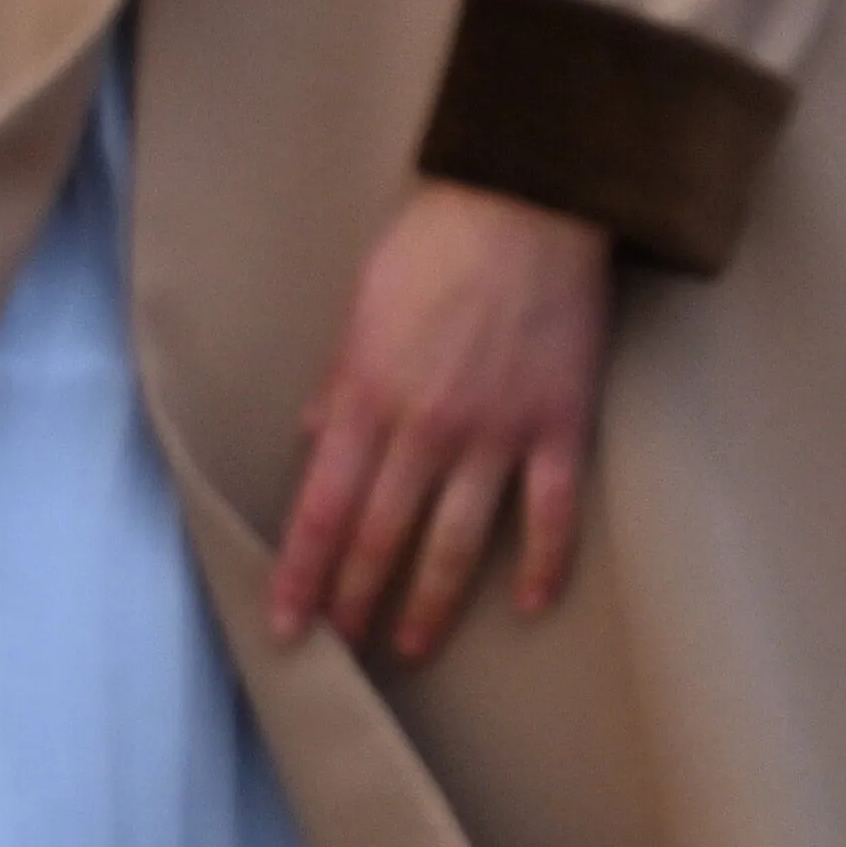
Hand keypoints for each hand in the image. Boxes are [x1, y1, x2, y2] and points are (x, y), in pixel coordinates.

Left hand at [266, 181, 615, 660]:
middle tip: (342, 647)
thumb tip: (312, 438)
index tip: (286, 625)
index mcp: (369, 395)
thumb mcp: (362, 305)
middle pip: (381, 537)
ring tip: (412, 645)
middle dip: (354, 600)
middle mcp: (427, 427)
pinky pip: (551, 512)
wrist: (531, 198)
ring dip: (429, 604)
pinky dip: (542, 563)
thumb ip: (338, 380)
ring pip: (456, 542)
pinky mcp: (559, 424)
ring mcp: (498, 432)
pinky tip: (530, 603)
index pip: (321, 509)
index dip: (300, 575)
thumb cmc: (438, 242)